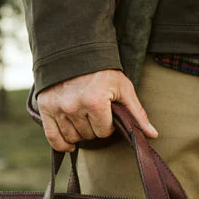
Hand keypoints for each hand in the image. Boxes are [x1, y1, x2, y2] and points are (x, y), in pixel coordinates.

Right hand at [36, 69, 157, 152]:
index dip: (108, 125)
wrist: (74, 53)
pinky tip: (70, 144)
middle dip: (94, 128)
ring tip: (83, 118)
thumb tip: (153, 135)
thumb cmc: (103, 72)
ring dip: (79, 133)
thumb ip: (137, 114)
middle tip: (94, 113)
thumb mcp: (123, 89)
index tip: (106, 113)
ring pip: (72, 138)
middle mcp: (74, 106)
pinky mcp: (45, 107)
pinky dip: (62, 144)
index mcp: (94, 101)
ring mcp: (58, 107)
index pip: (104, 132)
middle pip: (88, 136)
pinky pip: (52, 138)